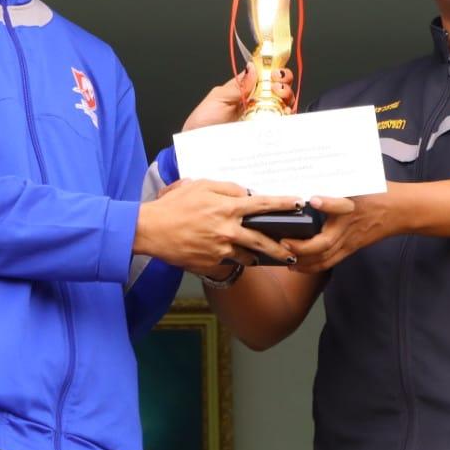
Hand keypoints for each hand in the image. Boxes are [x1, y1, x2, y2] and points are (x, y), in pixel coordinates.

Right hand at [135, 178, 299, 269]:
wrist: (150, 230)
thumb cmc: (173, 205)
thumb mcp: (199, 185)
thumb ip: (226, 188)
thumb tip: (245, 193)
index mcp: (227, 208)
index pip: (263, 205)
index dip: (284, 204)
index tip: (299, 204)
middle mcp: (228, 231)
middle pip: (263, 241)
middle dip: (280, 249)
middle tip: (292, 253)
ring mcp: (220, 250)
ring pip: (247, 256)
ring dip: (255, 256)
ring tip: (262, 258)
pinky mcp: (210, 264)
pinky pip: (228, 263)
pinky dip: (231, 260)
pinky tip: (231, 258)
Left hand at [181, 66, 294, 131]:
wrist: (200, 149)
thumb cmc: (203, 123)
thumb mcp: (218, 98)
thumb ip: (237, 85)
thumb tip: (252, 68)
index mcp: (245, 91)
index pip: (265, 76)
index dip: (274, 69)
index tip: (273, 70)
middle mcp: (257, 104)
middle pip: (280, 89)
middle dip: (284, 82)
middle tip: (277, 84)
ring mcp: (264, 119)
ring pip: (285, 105)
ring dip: (288, 96)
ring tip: (280, 95)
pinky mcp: (267, 135)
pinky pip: (284, 126)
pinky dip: (289, 117)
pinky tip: (285, 113)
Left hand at [283, 186, 409, 272]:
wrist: (401, 210)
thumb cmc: (379, 191)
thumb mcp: (362, 179)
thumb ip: (340, 177)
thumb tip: (318, 165)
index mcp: (352, 204)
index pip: (340, 205)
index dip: (327, 203)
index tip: (313, 199)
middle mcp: (349, 225)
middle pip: (325, 242)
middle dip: (302, 246)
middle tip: (283, 241)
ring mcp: (350, 239)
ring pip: (325, 257)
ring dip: (303, 261)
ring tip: (285, 258)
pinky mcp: (352, 248)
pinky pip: (331, 262)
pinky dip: (313, 266)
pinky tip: (298, 266)